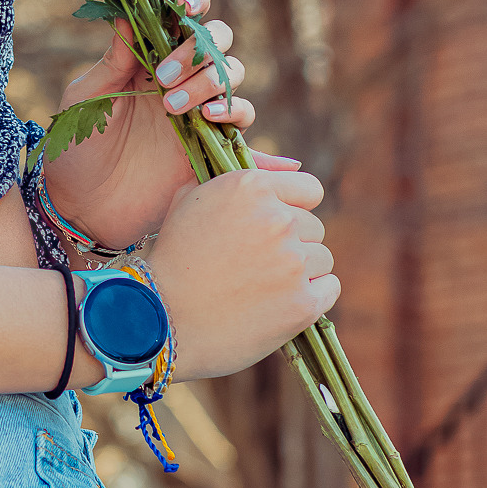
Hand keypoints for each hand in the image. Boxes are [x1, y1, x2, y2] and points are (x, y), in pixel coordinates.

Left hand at [41, 0, 279, 252]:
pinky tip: (211, 120)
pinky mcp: (212, 144)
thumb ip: (112, 62)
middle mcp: (180, 77)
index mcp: (147, 57)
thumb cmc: (76, 148)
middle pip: (217, 40)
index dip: (192, 1)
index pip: (181, 16)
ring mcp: (199, 110)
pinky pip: (242, 120)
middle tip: (163, 78)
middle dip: (198, 50)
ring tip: (172, 108)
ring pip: (230, 75)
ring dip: (209, 82)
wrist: (84, 208)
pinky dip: (237, 114)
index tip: (184, 5)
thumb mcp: (85, 100)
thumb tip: (128, 15)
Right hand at [148, 165, 338, 379]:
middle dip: (292, 243)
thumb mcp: (187, 202)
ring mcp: (293, 262)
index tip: (276, 227)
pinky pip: (329, 289)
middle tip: (257, 265)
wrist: (157, 320)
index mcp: (250, 187)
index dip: (293, 207)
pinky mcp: (302, 303)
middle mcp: (277, 219)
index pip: (309, 189)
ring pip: (322, 259)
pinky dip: (311, 298)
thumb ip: (232, 182)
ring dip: (301, 272)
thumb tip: (281, 167)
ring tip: (262, 288)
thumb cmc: (169, 260)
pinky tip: (279, 304)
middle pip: (314, 227)